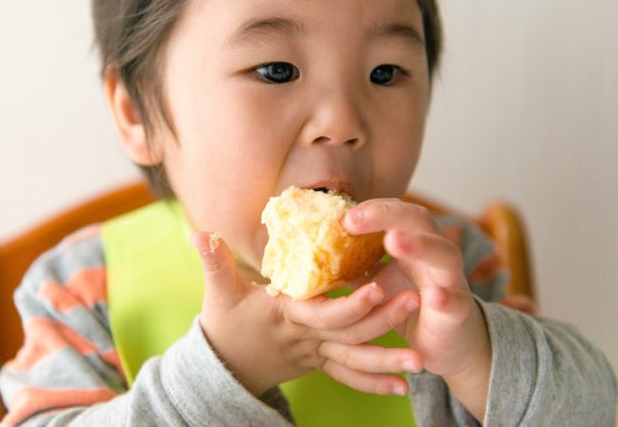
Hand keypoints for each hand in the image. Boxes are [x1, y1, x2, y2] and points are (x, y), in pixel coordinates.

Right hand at [190, 231, 421, 396]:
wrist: (224, 367)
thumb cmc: (223, 325)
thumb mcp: (218, 292)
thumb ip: (214, 261)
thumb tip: (199, 233)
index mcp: (288, 316)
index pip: (324, 313)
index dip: (351, 304)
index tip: (377, 287)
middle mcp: (306, 338)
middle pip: (350, 335)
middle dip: (384, 321)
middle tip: (415, 301)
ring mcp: (315, 355)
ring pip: (355, 361)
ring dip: (388, 361)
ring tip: (421, 360)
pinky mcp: (319, 363)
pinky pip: (349, 377)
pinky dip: (376, 384)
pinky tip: (405, 386)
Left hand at [344, 199, 491, 419]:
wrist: (444, 342)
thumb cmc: (407, 302)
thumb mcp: (376, 280)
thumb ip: (354, 264)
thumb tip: (313, 250)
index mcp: (413, 241)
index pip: (396, 212)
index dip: (372, 210)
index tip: (344, 216)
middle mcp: (434, 253)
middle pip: (419, 221)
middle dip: (388, 215)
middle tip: (355, 219)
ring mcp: (450, 280)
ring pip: (442, 253)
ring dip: (419, 245)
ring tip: (394, 241)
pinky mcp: (458, 311)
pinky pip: (454, 301)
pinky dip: (445, 297)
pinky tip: (434, 295)